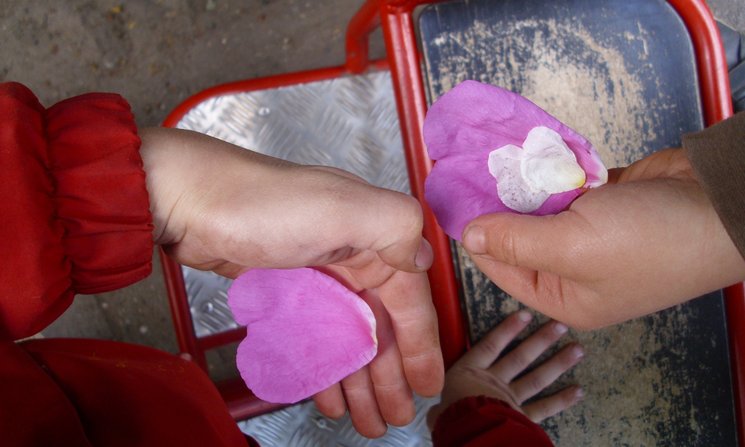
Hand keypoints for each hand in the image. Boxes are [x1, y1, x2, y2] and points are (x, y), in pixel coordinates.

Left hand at [139, 128, 443, 435]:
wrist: (189, 199)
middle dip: (390, 374)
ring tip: (366, 418)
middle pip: (380, 325)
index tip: (427, 384)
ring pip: (348, 336)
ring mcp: (318, 275)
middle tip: (394, 416)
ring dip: (359, 378)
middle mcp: (352, 255)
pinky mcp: (287, 289)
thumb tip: (425, 259)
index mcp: (373, 235)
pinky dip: (325, 364)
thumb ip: (395, 227)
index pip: (409, 299)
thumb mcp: (341, 208)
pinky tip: (329, 392)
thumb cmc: (263, 204)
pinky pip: (316, 336)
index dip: (421, 345)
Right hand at [427, 311, 582, 429]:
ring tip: (577, 350)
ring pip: (537, 378)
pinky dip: (561, 400)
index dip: (508, 329)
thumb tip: (435, 414)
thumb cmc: (449, 417)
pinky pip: (544, 407)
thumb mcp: (439, 409)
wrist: (465, 429)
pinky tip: (578, 390)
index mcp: (469, 372)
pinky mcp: (521, 416)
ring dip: (558, 363)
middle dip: (542, 341)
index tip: (526, 314)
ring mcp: (510, 398)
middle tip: (561, 326)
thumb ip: (441, 408)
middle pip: (520, 357)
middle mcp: (493, 381)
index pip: (490, 345)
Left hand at [461, 149, 744, 329]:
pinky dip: (551, 170)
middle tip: (470, 168)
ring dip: (523, 183)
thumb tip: (469, 236)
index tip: (452, 198)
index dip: (475, 235)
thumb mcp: (572, 247)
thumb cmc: (648, 241)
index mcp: (562, 296)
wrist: (721, 205)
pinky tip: (530, 151)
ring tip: (493, 154)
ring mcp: (589, 234)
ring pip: (540, 208)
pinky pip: (565, 185)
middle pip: (517, 236)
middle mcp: (571, 269)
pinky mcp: (604, 202)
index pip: (500, 267)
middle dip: (497, 205)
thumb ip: (515, 241)